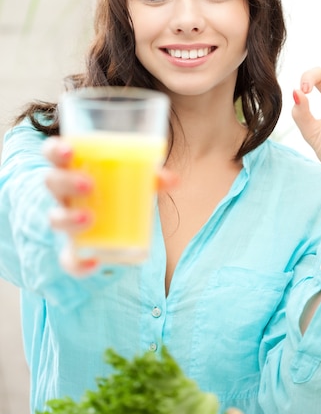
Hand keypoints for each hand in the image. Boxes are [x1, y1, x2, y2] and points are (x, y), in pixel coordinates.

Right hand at [43, 137, 176, 275]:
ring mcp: (65, 217)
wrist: (106, 219)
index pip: (53, 152)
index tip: (68, 151)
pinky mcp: (72, 246)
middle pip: (52, 181)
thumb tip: (175, 179)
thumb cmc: (116, 189)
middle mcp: (63, 191)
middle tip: (89, 185)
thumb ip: (150, 177)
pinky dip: (77, 263)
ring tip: (90, 217)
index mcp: (73, 166)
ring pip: (55, 217)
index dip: (55, 149)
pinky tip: (93, 264)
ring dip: (69, 218)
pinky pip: (67, 257)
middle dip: (67, 182)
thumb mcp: (133, 179)